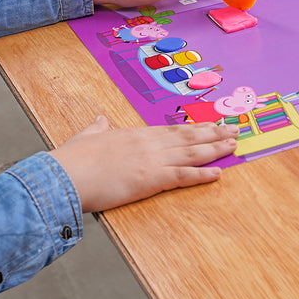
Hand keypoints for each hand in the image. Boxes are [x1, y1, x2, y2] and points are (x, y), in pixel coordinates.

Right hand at [51, 116, 237, 211]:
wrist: (64, 175)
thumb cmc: (72, 160)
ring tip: (234, 145)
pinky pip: (182, 176)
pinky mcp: (150, 179)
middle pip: (188, 138)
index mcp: (135, 135)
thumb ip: (97, 128)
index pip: (172, 130)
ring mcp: (151, 160)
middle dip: (213, 134)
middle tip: (233, 130)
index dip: (194, 128)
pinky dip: (202, 175)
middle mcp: (148, 144)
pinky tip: (218, 173)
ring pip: (191, 153)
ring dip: (215, 149)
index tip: (210, 125)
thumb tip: (100, 119)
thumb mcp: (86, 137)